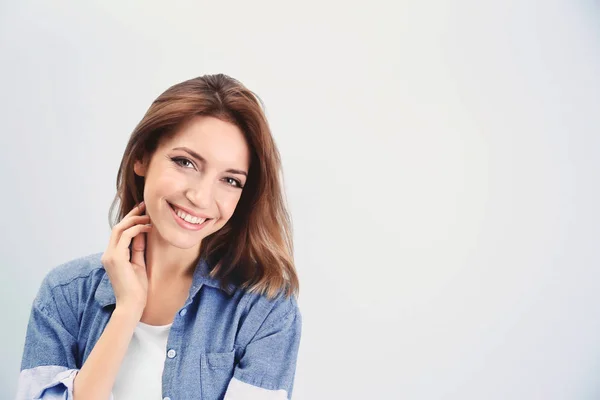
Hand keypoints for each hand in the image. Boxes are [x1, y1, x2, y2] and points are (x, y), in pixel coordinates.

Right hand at [101, 201, 151, 317]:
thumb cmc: (137, 289)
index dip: (130, 220)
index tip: (143, 212)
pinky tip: (148, 227)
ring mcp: (110, 256)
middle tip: (145, 206)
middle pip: (118, 227)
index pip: (119, 233)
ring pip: (119, 229)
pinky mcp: (116, 259)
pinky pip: (125, 237)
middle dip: (132, 215)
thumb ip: (138, 249)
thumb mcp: (138, 264)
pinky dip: (137, 229)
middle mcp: (108, 254)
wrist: (132, 305)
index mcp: (112, 256)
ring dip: (135, 220)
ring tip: (149, 217)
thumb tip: (142, 234)